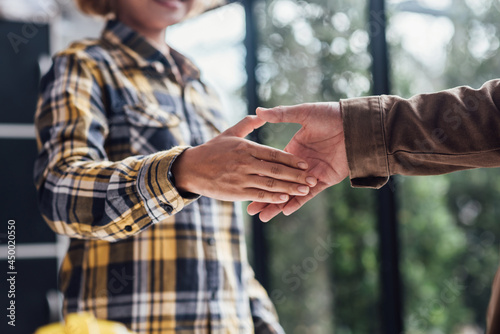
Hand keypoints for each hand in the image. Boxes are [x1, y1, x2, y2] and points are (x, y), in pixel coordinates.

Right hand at [172, 115, 317, 202]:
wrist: (190, 168)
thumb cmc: (211, 150)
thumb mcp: (229, 133)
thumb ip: (247, 124)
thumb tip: (261, 113)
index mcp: (246, 148)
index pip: (273, 153)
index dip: (290, 159)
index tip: (305, 163)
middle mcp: (245, 163)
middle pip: (276, 169)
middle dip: (296, 175)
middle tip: (312, 179)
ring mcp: (241, 178)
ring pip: (270, 184)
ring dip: (289, 188)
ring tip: (304, 190)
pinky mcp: (237, 192)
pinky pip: (258, 195)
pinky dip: (273, 198)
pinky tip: (285, 199)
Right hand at [247, 102, 348, 220]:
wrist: (355, 123)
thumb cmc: (330, 115)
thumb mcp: (303, 113)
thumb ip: (281, 115)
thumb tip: (258, 110)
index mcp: (293, 150)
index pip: (272, 168)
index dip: (258, 177)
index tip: (244, 186)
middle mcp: (301, 165)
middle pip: (278, 184)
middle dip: (264, 197)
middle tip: (249, 211)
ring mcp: (312, 174)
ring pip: (291, 193)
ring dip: (277, 205)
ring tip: (263, 217)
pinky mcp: (325, 180)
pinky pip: (309, 195)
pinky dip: (297, 202)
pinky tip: (284, 211)